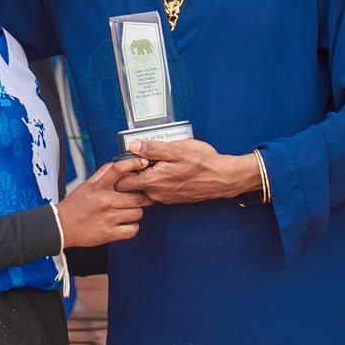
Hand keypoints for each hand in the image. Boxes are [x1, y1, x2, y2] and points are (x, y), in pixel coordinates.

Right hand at [56, 159, 148, 246]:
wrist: (62, 227)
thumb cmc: (74, 207)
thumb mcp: (86, 185)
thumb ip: (101, 174)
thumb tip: (114, 164)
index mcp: (98, 187)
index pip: (118, 169)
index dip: (133, 164)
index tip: (142, 163)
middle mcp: (105, 201)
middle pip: (137, 197)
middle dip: (141, 197)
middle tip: (140, 198)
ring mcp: (108, 218)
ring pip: (137, 213)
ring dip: (136, 213)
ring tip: (129, 212)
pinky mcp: (109, 233)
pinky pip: (132, 230)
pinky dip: (133, 227)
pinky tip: (127, 224)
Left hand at [116, 138, 258, 203]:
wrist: (223, 178)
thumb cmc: (204, 163)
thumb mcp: (177, 149)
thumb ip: (152, 149)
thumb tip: (134, 145)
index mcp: (153, 181)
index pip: (121, 182)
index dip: (120, 170)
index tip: (125, 158)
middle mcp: (156, 193)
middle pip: (130, 187)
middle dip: (130, 173)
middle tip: (138, 158)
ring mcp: (164, 197)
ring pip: (144, 189)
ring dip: (144, 176)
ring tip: (154, 162)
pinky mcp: (172, 198)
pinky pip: (156, 190)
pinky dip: (155, 181)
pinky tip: (166, 169)